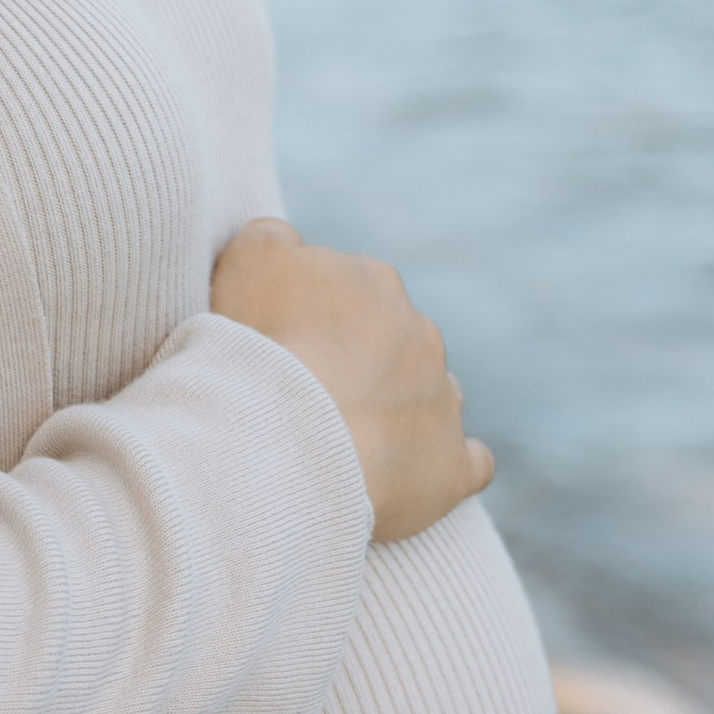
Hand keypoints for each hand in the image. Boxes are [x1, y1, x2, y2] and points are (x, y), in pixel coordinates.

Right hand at [211, 218, 494, 542]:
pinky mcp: (451, 466)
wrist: (294, 436)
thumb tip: (287, 239)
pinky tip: (414, 475)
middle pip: (391, 340)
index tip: (278, 343)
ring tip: (346, 437)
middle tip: (304, 392)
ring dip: (400, 408)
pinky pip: (466, 462)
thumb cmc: (263, 345)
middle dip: (358, 360)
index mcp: (375, 282)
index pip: (345, 287)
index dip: (309, 316)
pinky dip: (444, 464)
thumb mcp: (247, 261)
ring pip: (430, 393)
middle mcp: (421, 333)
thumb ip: (270, 238)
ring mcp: (442, 399)